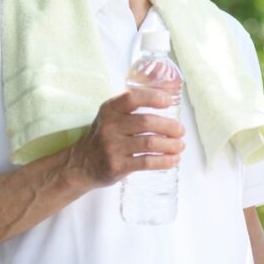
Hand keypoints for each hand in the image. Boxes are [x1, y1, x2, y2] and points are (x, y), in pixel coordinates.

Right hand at [65, 87, 185, 188]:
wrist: (82, 164)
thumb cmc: (104, 136)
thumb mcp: (110, 116)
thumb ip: (131, 107)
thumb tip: (167, 100)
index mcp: (109, 109)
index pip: (132, 98)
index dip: (153, 98)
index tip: (168, 102)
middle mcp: (109, 126)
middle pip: (146, 122)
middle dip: (169, 127)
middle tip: (180, 131)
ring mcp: (112, 147)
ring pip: (150, 143)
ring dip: (171, 145)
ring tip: (180, 146)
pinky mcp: (117, 166)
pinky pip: (147, 162)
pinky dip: (164, 161)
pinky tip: (173, 160)